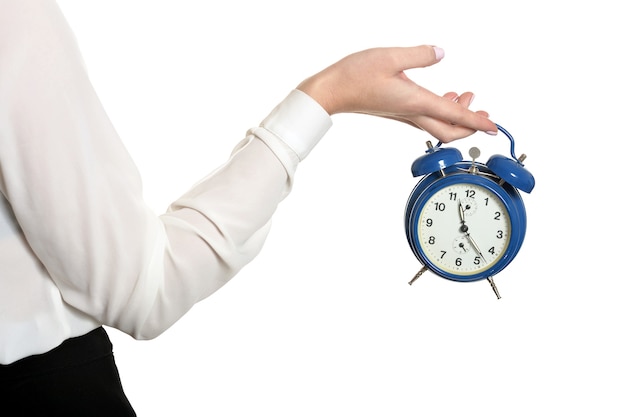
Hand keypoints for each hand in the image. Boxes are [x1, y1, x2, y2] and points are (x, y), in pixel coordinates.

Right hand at [297, 45, 497, 142]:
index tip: (494, 126)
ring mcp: (404, 114)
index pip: (455, 117)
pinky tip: (441, 97)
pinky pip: (425, 118)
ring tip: (465, 98)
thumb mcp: (390, 56)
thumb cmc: (355, 76)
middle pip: (449, 132)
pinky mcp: (397, 111)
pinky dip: (440, 111)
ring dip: (456, 117)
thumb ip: (420, 55)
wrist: (333, 90)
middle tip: (484, 114)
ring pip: (438, 126)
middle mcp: (412, 113)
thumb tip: (440, 53)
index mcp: (416, 102)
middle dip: (470, 126)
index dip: (478, 122)